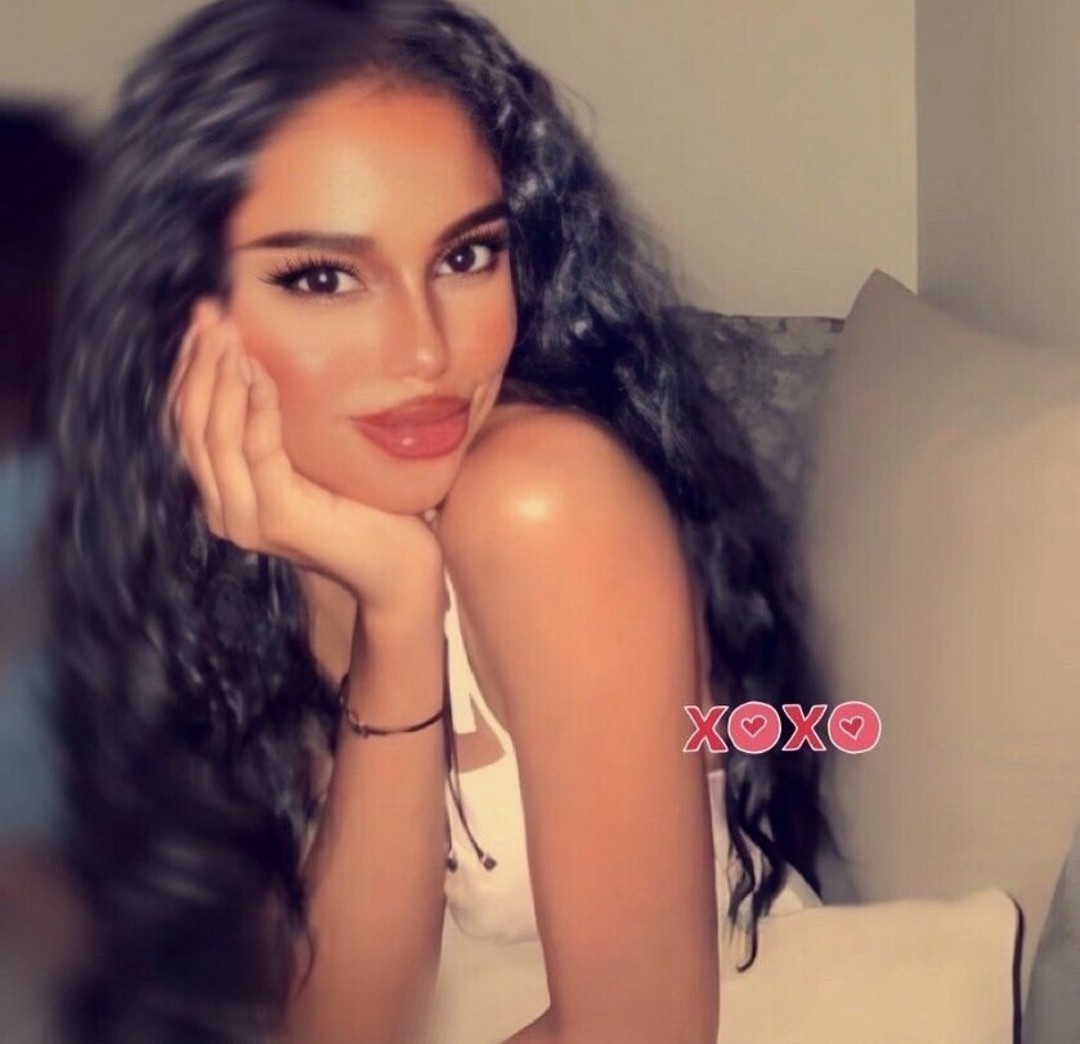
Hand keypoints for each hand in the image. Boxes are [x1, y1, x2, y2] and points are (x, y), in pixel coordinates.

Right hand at [166, 301, 444, 620]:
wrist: (399, 568)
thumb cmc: (363, 508)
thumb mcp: (312, 459)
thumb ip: (280, 427)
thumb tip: (264, 360)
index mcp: (226, 494)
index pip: (189, 424)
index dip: (189, 368)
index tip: (205, 319)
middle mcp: (224, 510)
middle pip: (191, 424)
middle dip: (199, 362)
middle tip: (212, 314)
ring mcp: (246, 518)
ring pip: (215, 434)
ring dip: (221, 376)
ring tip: (232, 334)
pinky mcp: (278, 517)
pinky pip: (257, 451)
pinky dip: (256, 409)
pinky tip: (261, 374)